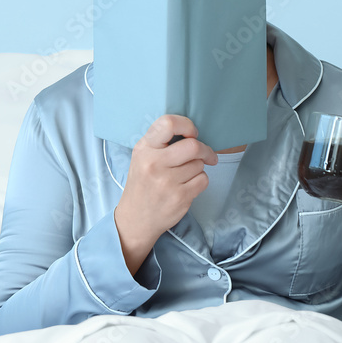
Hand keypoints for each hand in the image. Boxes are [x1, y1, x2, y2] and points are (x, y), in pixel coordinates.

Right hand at [114, 114, 217, 274]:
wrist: (135, 219)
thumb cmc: (142, 184)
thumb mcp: (141, 157)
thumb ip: (161, 142)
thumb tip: (191, 132)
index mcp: (144, 149)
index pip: (168, 123)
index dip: (187, 125)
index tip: (192, 134)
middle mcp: (154, 164)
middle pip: (193, 146)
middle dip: (205, 149)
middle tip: (206, 154)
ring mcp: (167, 182)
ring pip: (199, 164)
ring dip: (198, 167)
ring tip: (185, 175)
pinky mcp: (180, 198)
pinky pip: (203, 180)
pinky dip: (200, 181)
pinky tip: (187, 186)